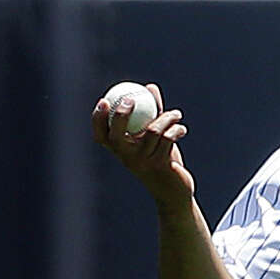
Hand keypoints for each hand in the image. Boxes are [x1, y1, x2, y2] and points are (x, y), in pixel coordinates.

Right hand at [91, 82, 194, 208]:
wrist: (174, 191)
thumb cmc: (162, 160)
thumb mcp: (155, 137)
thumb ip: (153, 112)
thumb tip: (150, 87)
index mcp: (120, 152)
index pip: (101, 135)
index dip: (97, 119)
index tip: (104, 100)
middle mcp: (126, 158)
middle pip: (116, 136)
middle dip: (121, 115)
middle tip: (132, 99)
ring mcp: (142, 163)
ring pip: (152, 131)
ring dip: (166, 118)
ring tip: (177, 114)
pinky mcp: (159, 166)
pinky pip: (167, 139)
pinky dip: (176, 129)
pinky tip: (182, 128)